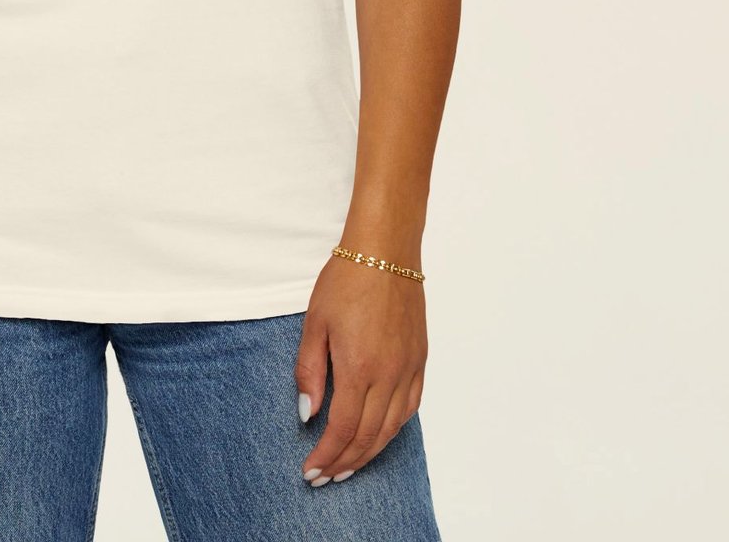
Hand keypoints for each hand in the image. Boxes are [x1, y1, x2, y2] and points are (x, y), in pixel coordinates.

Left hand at [294, 255, 426, 485]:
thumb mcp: (315, 323)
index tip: (311, 471)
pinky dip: (393, 429)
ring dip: (369, 453)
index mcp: (359, 367)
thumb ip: (309, 371)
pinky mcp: (420, 359)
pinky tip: (380, 435)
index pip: (343, 429)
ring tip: (348, 466)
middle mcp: (389, 375)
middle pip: (368, 436)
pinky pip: (410, 407)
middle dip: (344, 463)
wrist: (385, 250)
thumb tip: (308, 414)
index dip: (326, 456)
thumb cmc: (346, 280)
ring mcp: (409, 369)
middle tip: (325, 478)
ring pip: (392, 428)